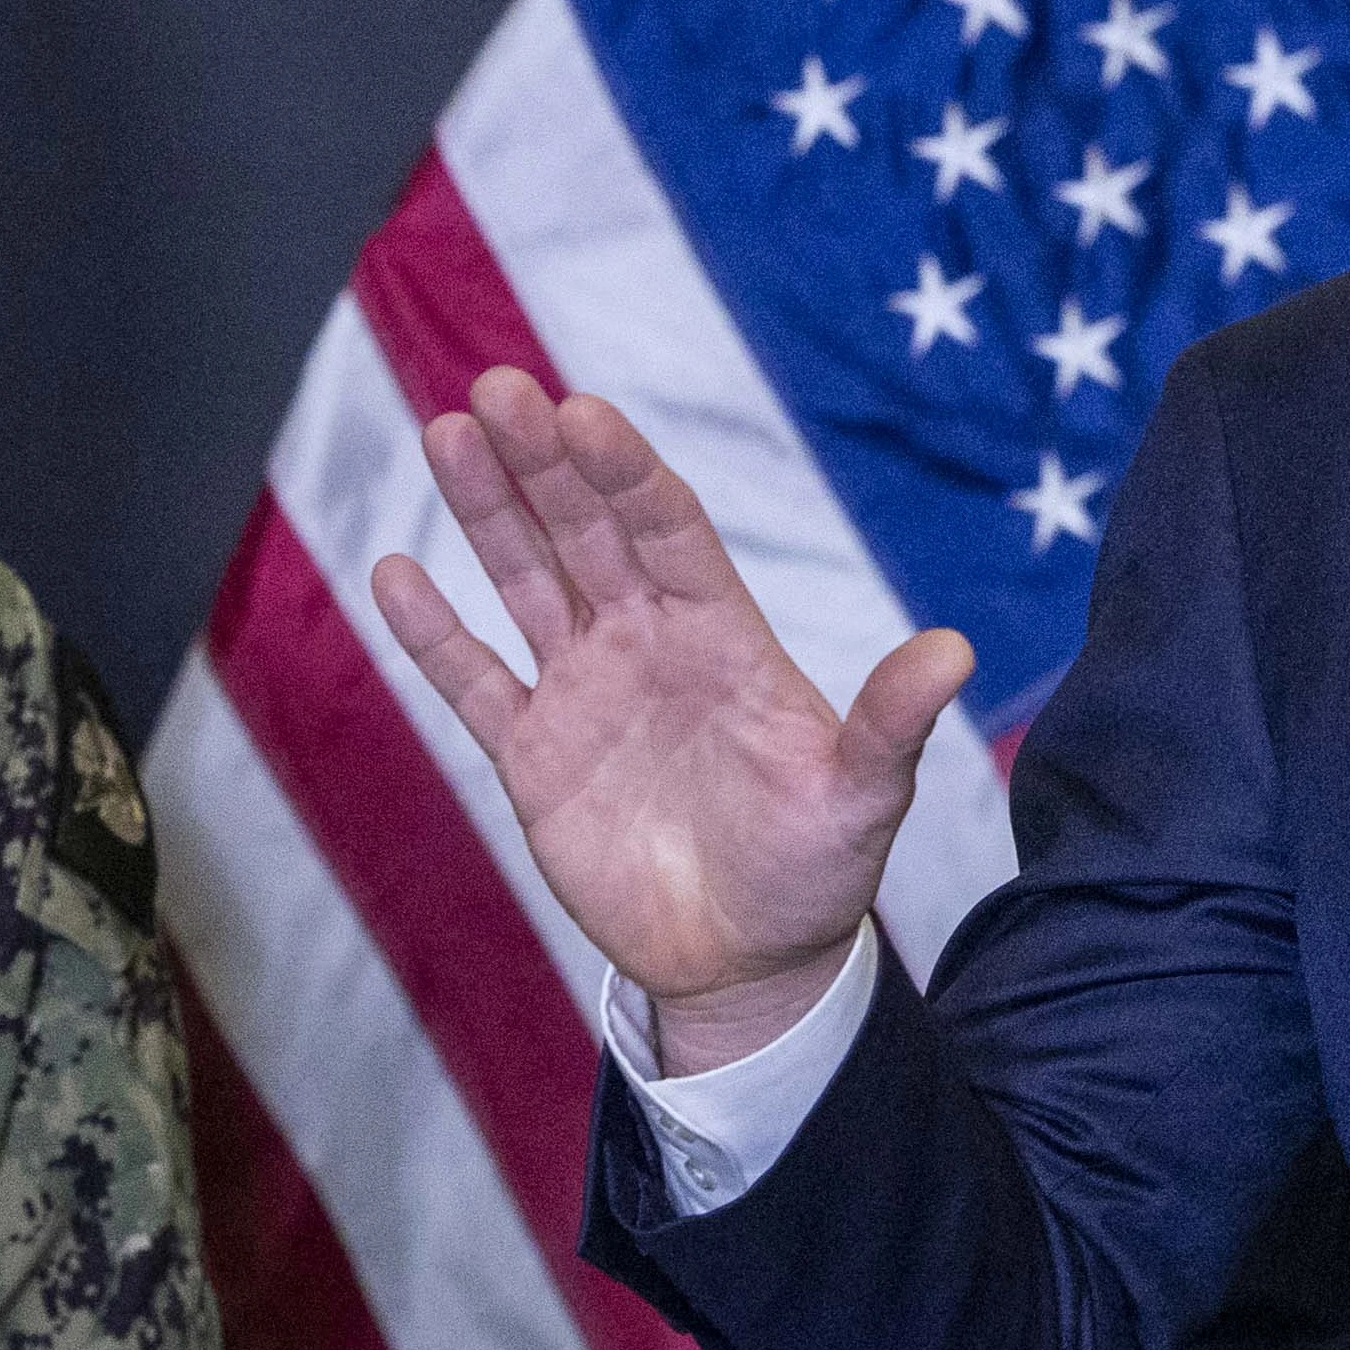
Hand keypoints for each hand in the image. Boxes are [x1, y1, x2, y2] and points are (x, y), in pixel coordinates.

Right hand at [373, 366, 980, 1065]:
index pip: (667, 529)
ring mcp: (585, 693)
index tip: (582, 412)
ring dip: (488, 512)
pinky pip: (474, 682)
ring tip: (447, 433)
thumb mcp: (861, 798)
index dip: (624, 472)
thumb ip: (889, 724)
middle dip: (542, 462)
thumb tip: (955, 654)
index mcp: (721, 635)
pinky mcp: (534, 755)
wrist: (748, 961)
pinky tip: (395, 569)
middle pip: (587, 532)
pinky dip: (434, 633)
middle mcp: (648, 643)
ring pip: (526, 582)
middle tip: (497, 388)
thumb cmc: (815, 872)